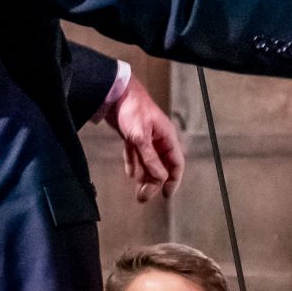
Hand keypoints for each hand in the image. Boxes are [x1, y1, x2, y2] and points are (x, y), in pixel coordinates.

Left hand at [109, 77, 184, 201]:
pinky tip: (131, 174)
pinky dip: (133, 164)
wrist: (114, 93)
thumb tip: (160, 178)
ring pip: (148, 162)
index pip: (176, 163)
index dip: (173, 180)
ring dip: (144, 176)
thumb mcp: (140, 136)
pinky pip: (135, 154)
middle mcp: (158, 139)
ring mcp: (145, 138)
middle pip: (161, 165)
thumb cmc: (132, 109)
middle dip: (154, 182)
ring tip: (138, 192)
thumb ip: (150, 157)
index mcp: (167, 137)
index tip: (165, 195)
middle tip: (143, 197)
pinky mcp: (132, 136)